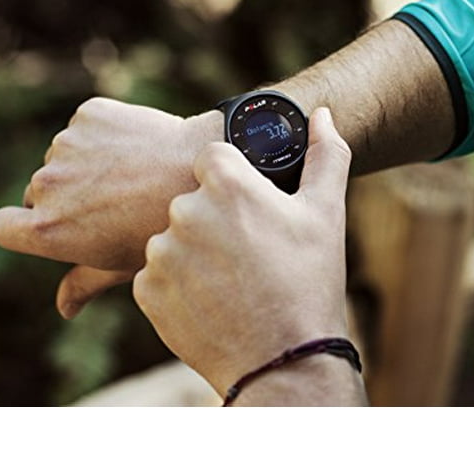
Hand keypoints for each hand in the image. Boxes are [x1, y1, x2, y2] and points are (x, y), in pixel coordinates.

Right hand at [0, 97, 221, 317]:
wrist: (202, 170)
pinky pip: (86, 128)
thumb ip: (83, 284)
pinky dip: (104, 136)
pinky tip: (137, 149)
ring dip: (86, 164)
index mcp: (49, 229)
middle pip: (39, 191)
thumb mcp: (124, 266)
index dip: (24, 225)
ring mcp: (66, 146)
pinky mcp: (89, 116)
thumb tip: (64, 309)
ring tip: (132, 175)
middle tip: (113, 201)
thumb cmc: (165, 227)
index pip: (3, 227)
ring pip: (64, 157)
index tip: (51, 222)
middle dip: (67, 197)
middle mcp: (46, 185)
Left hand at [133, 107, 352, 397]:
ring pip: (171, 236)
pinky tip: (211, 299)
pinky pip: (156, 273)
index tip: (248, 205)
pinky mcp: (146, 291)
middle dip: (214, 218)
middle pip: (191, 198)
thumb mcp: (327, 212)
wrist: (285, 360)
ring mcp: (160, 254)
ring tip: (231, 279)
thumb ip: (326, 155)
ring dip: (194, 251)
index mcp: (227, 185)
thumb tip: (322, 114)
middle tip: (247, 250)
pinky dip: (178, 283)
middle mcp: (184, 212)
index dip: (231, 178)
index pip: (211, 156)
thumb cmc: (310, 281)